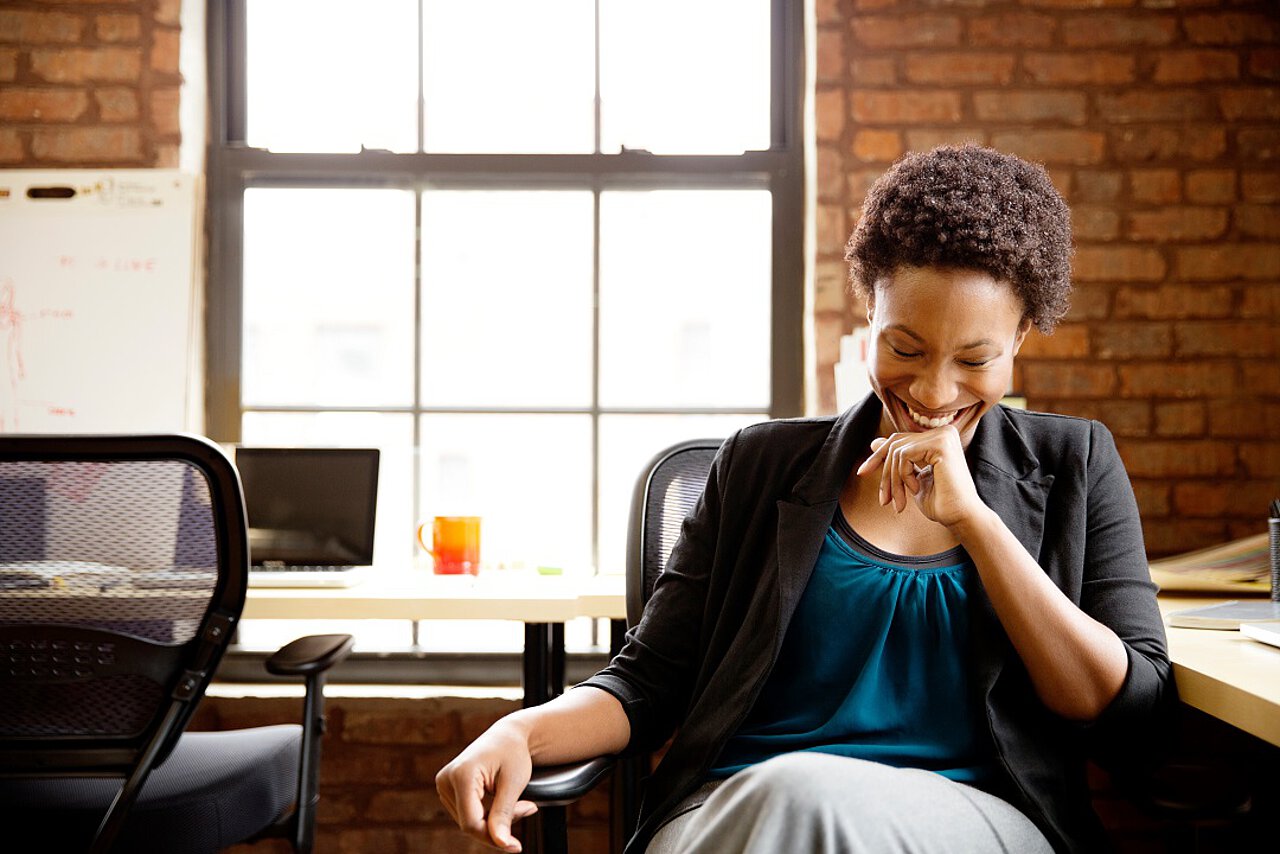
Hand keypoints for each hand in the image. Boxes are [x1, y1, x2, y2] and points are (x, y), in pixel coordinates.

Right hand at [435, 721, 538, 851]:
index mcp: (461, 774)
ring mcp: (444, 784)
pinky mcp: (448, 789)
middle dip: (498, 825)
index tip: (516, 846)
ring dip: (493, 821)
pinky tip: (502, 801)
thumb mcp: (513, 784)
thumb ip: (504, 814)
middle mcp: (446, 779)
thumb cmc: (514, 753)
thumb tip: (501, 844)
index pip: (471, 823)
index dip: (494, 838)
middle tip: (527, 809)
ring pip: (468, 822)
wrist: (508, 735)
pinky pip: (467, 814)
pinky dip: (487, 815)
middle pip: (469, 824)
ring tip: (517, 802)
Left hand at [854, 424, 982, 528]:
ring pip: (897, 451)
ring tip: (899, 502)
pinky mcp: (940, 444)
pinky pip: (904, 456)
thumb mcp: (911, 478)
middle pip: (895, 444)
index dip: (878, 456)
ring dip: (893, 481)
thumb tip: (874, 442)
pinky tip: (915, 490)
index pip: (898, 441)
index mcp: (937, 438)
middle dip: (884, 473)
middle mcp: (942, 432)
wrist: (960, 518)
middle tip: (884, 500)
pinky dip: (903, 476)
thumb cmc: (940, 502)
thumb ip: (897, 459)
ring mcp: (942, 436)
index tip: (861, 472)